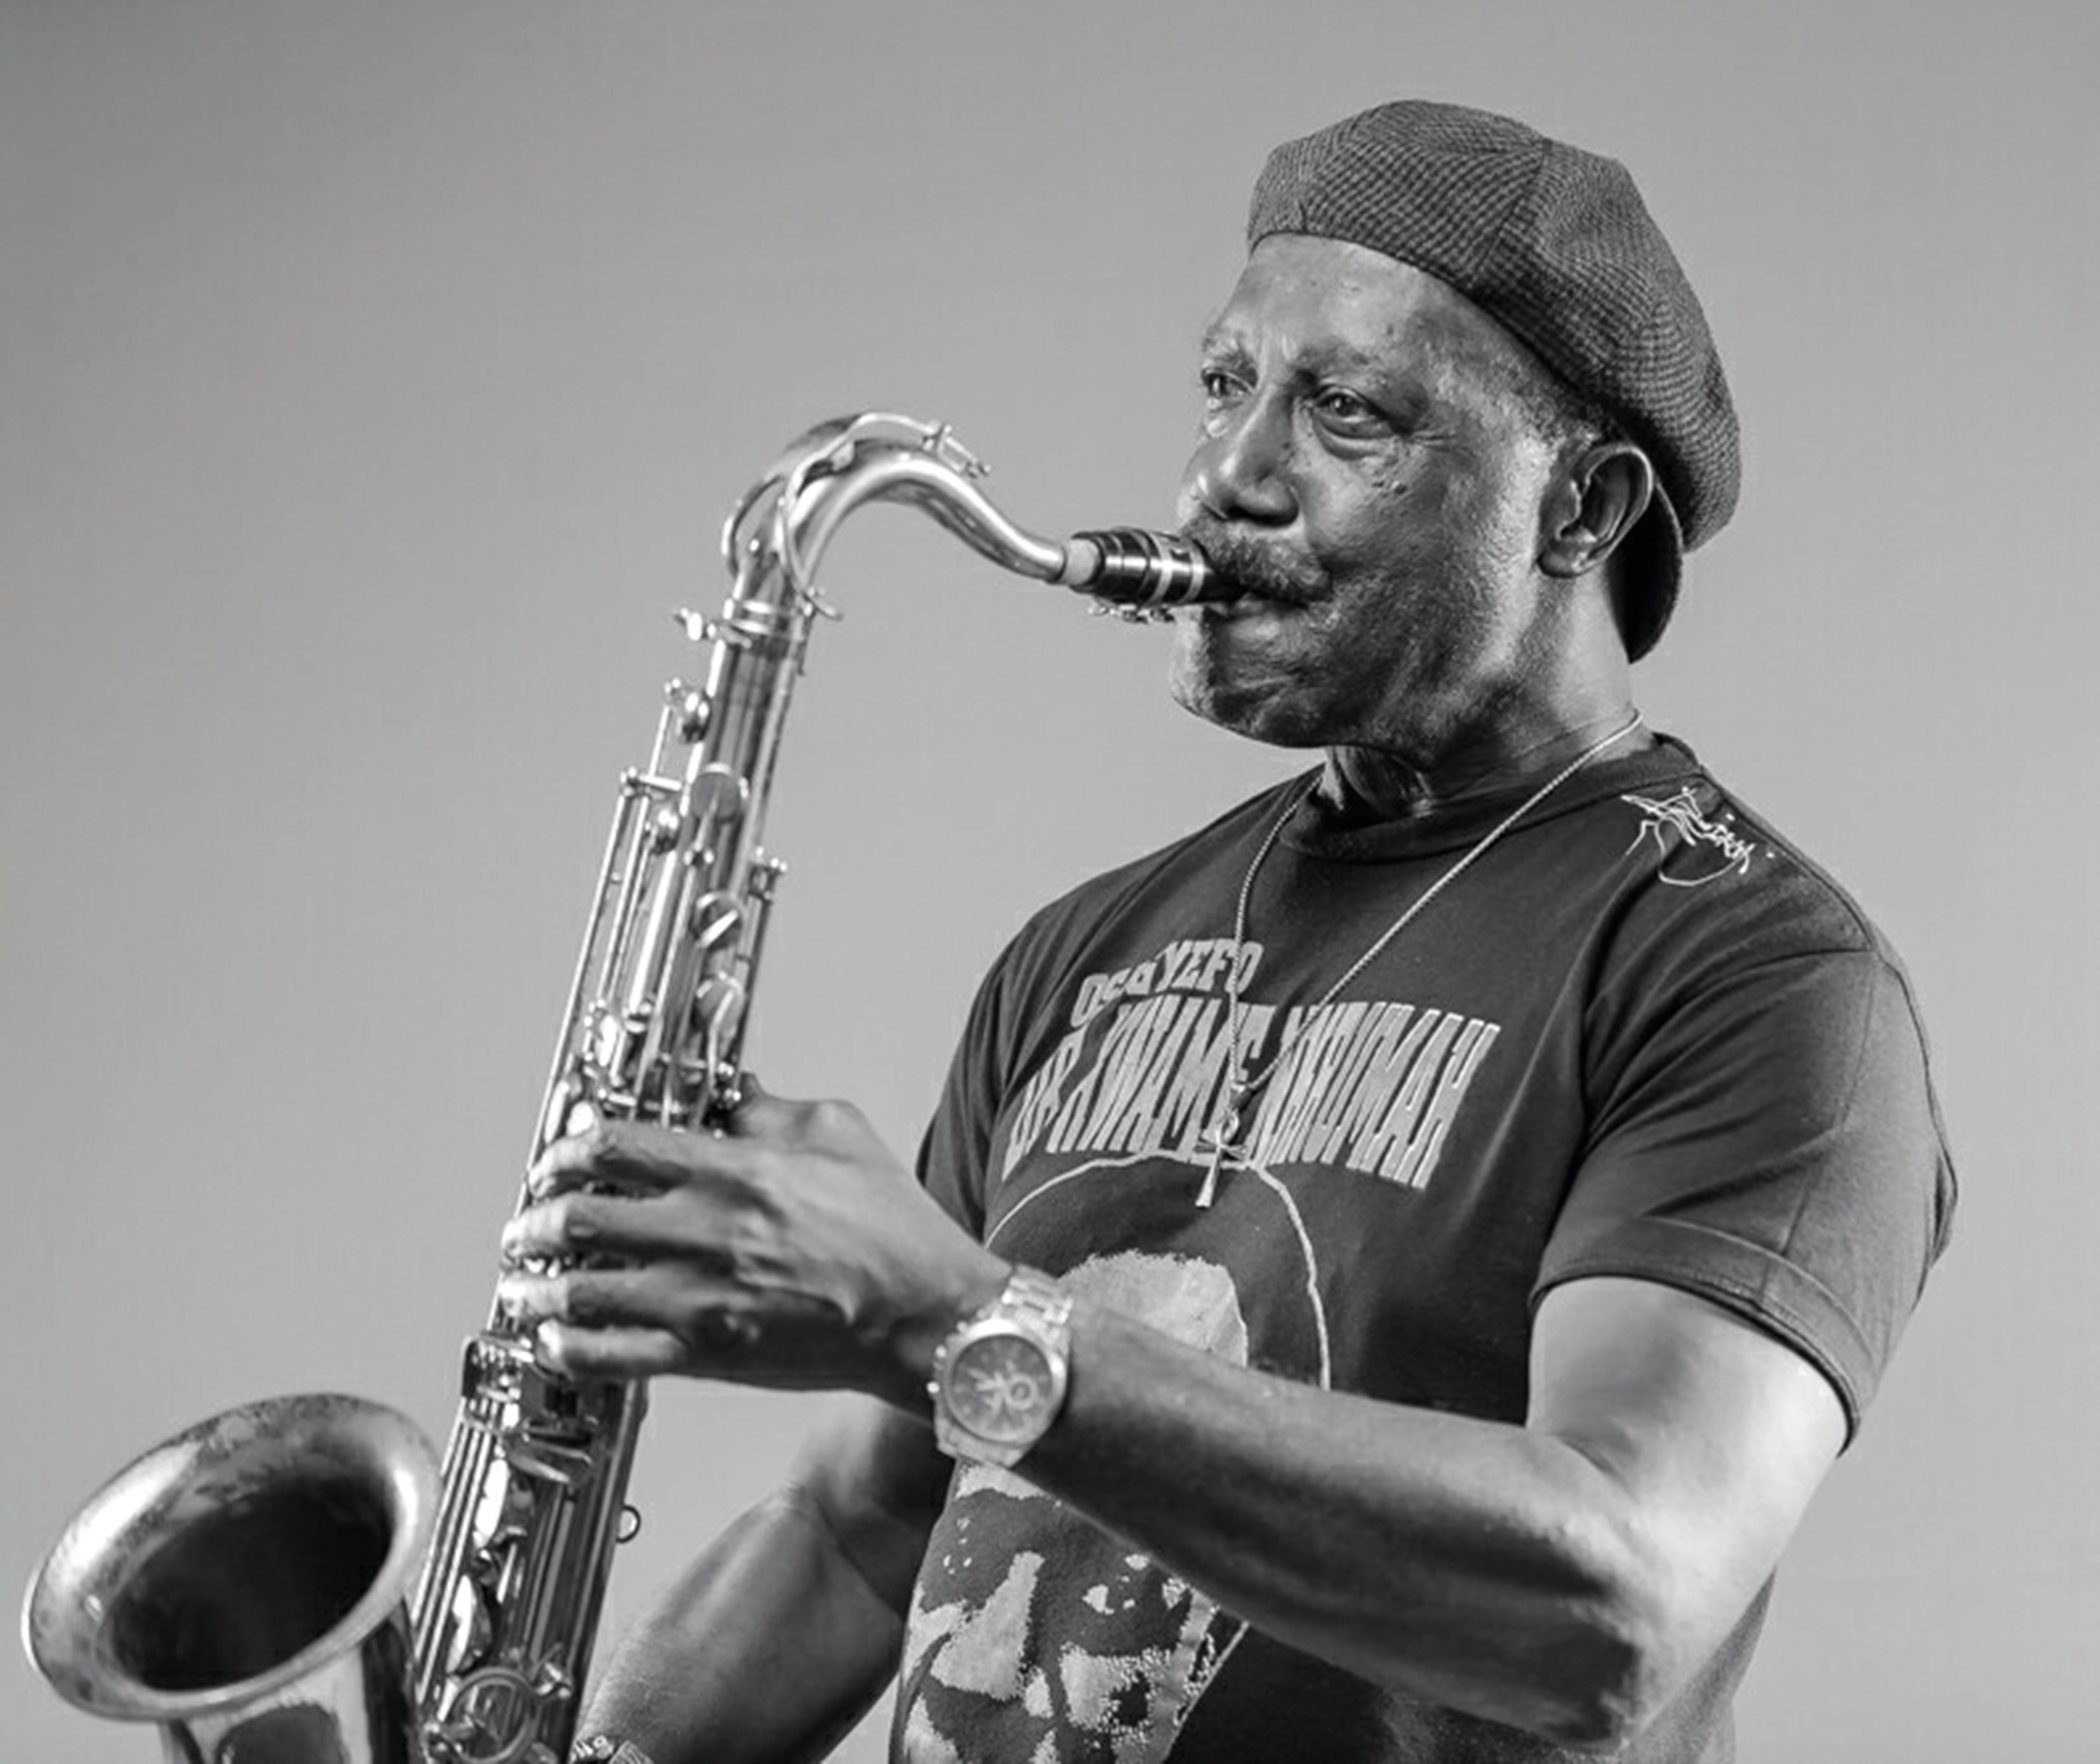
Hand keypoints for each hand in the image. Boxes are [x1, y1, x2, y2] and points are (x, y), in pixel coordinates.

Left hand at [496, 1087, 1007, 1407]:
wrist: (927, 1316)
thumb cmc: (894, 1228)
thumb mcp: (839, 1132)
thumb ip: (768, 1110)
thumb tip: (724, 1095)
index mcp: (735, 1171)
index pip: (616, 1147)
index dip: (567, 1150)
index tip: (556, 1158)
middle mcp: (706, 1234)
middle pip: (581, 1219)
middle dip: (538, 1219)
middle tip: (528, 1222)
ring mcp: (700, 1301)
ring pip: (581, 1291)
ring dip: (536, 1285)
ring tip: (522, 1281)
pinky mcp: (707, 1357)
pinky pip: (611, 1358)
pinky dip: (567, 1348)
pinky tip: (555, 1338)